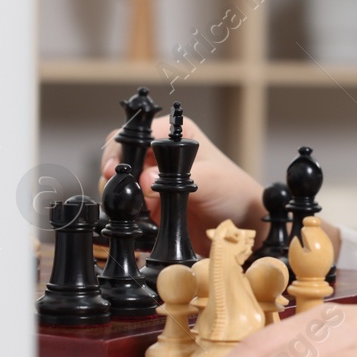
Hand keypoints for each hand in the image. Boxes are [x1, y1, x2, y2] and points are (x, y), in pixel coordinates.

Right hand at [100, 114, 264, 252]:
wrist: (243, 225)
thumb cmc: (234, 192)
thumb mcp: (211, 180)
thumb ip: (179, 178)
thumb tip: (146, 179)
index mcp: (176, 134)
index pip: (139, 131)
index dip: (123, 147)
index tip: (115, 168)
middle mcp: (161, 153)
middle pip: (123, 153)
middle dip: (114, 169)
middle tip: (113, 186)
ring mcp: (153, 179)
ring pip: (121, 179)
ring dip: (118, 191)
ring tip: (125, 204)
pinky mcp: (150, 203)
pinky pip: (128, 203)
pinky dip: (124, 209)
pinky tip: (132, 217)